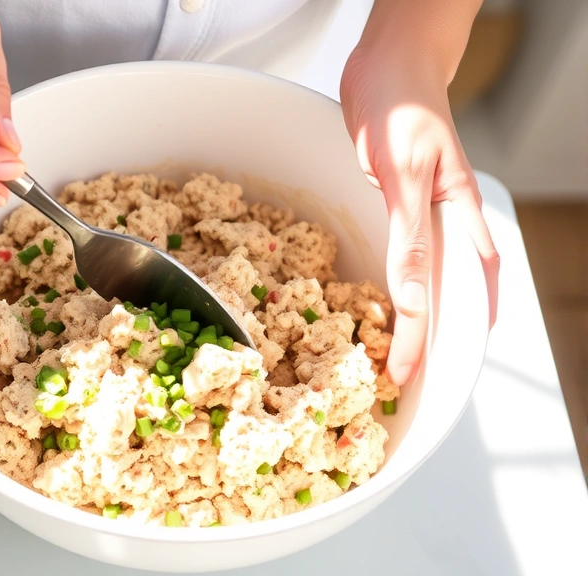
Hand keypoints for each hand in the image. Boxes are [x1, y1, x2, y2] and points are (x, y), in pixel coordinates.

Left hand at [340, 47, 499, 386]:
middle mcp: (444, 222)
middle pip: (446, 295)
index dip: (427, 340)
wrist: (390, 60)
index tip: (406, 377)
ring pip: (427, 277)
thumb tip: (413, 300)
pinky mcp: (397, 200)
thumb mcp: (402, 173)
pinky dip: (396, 282)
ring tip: (398, 353)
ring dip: (414, 315)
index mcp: (456, 218)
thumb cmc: (402, 104)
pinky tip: (390, 297)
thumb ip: (409, 237)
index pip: (451, 297)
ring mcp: (423, 211)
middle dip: (430, 339)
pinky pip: (403, 252)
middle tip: (405, 381)